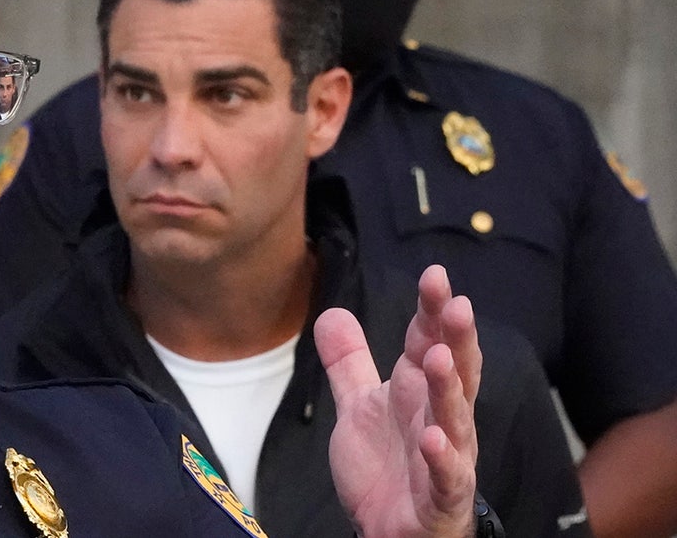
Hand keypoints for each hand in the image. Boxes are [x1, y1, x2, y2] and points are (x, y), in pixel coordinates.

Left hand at [314, 265, 479, 537]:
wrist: (388, 531)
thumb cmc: (385, 468)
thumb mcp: (359, 407)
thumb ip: (349, 362)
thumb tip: (331, 311)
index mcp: (418, 393)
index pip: (429, 343)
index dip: (432, 311)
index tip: (435, 276)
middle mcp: (440, 419)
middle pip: (453, 372)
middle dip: (455, 338)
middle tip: (456, 304)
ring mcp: (446, 458)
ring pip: (454, 419)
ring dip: (448, 389)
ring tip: (437, 358)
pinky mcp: (442, 498)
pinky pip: (447, 477)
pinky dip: (442, 458)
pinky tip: (432, 438)